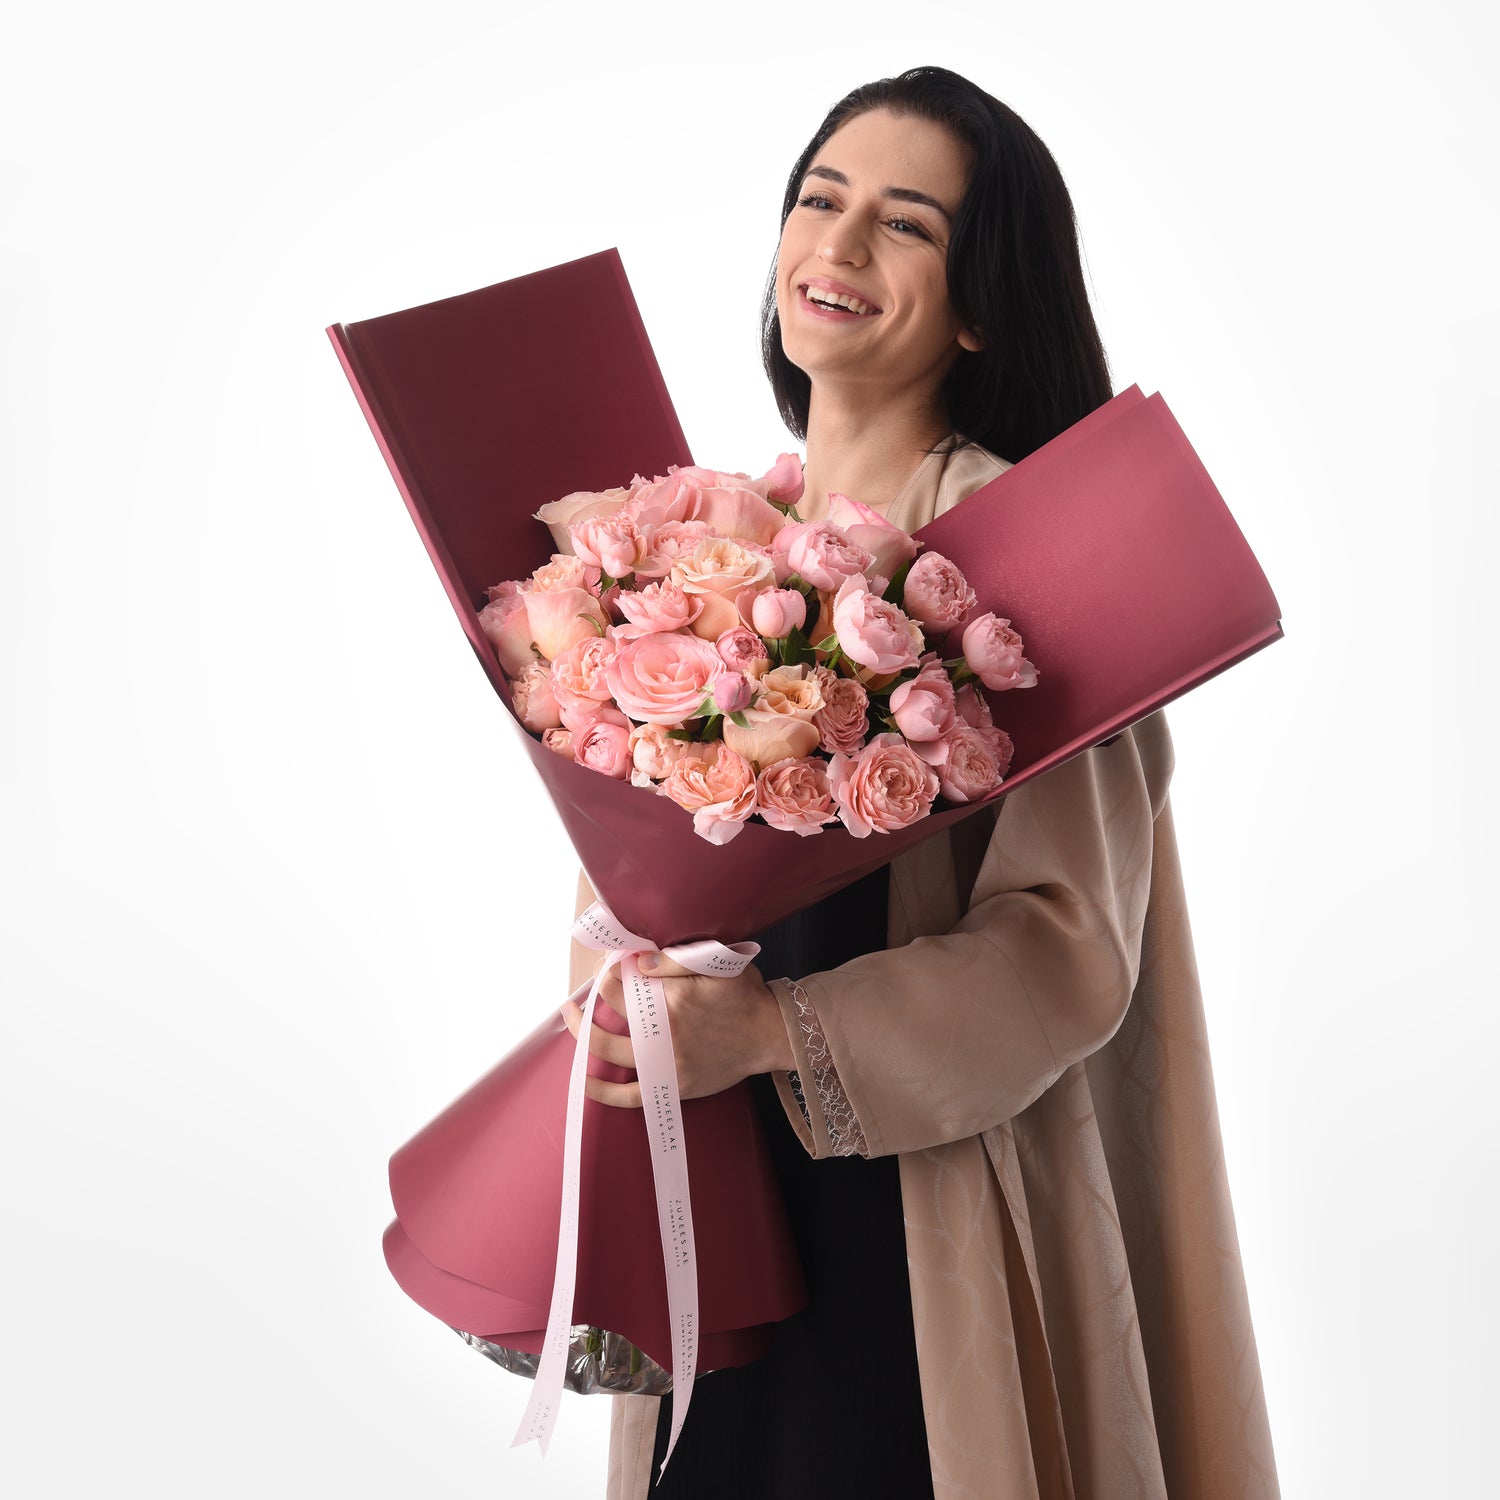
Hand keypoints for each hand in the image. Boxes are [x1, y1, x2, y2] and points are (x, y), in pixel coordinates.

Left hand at [560, 952, 793, 1108]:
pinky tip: (586, 1080)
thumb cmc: (745, 995)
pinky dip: (603, 1092)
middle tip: (588, 988)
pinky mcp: (672, 1085)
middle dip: (594, 996)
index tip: (610, 964)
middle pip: (611, 1012)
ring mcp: (666, 1063)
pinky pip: (629, 1096)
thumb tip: (636, 961)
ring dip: (584, 1033)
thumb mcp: (718, 964)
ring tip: (573, 1018)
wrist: (770, 1034)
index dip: (610, 970)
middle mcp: (664, 1033)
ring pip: (610, 1050)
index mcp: (673, 999)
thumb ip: (676, 959)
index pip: (623, 982)